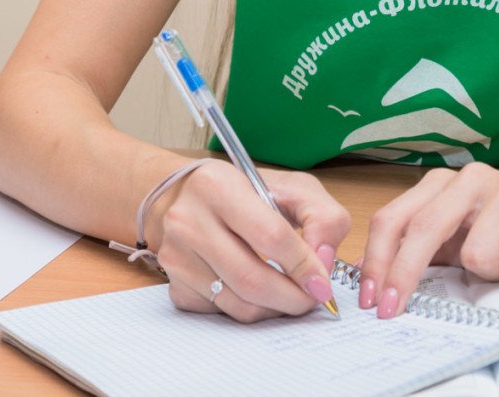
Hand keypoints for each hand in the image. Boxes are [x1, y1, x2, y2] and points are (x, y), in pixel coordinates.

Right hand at [155, 161, 351, 322]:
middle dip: (293, 298)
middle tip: (312, 299)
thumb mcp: (292, 187)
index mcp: (218, 186)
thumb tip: (323, 261)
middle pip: (252, 278)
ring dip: (274, 309)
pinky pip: (221, 313)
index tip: (322, 283)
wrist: (187, 197)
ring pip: (238, 304)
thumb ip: (322, 217)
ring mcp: (177, 256)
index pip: (270, 236)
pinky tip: (258, 292)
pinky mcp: (175, 284)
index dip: (303, 265)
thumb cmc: (245, 191)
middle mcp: (188, 221)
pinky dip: (249, 309)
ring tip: (290, 295)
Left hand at [357, 163, 498, 317]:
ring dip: (490, 275)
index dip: (377, 261)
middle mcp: (473, 177)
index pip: (396, 218)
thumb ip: (420, 250)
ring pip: (477, 253)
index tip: (371, 300)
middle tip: (394, 311)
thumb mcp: (458, 242)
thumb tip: (372, 283)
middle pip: (424, 229)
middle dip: (404, 275)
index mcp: (444, 183)